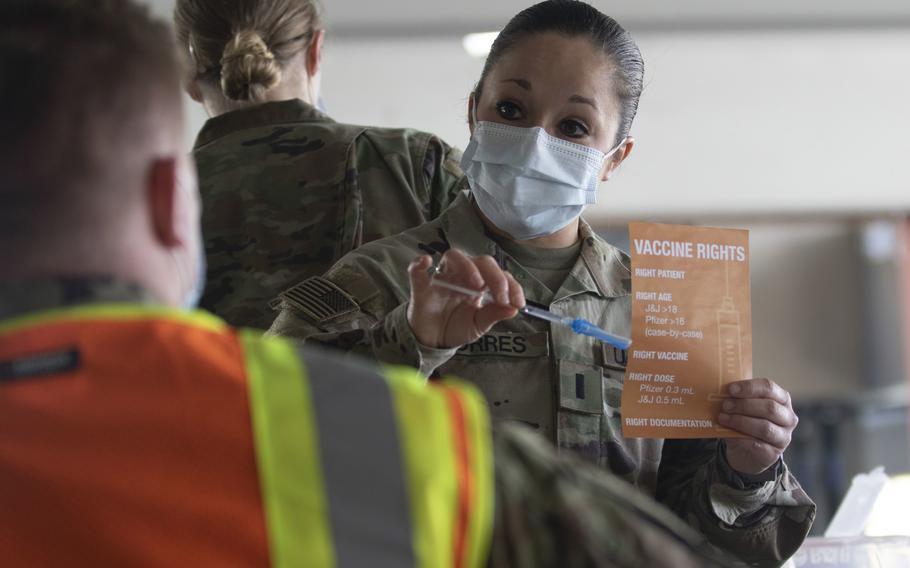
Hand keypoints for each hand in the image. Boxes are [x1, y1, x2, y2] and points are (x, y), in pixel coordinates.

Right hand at [406, 250, 524, 348]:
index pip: (499, 274)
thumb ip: (494, 315)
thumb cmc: (456, 327)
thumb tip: (514, 309)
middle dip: (495, 276)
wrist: (433, 341)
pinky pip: (417, 270)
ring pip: (454, 256)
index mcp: (480, 284)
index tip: (518, 303)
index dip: (511, 286)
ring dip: (468, 266)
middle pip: (481, 261)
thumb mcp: (479, 325)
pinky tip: (425, 262)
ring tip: (477, 284)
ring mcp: (442, 278)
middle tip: (501, 297)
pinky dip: (419, 263)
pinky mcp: (421, 286)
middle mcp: (462, 275)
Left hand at [717, 378, 797, 474]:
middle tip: (725, 405)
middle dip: (744, 405)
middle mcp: (788, 418)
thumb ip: (738, 398)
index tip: (731, 389)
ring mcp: (783, 437)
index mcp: (782, 399)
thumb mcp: (745, 407)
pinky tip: (728, 434)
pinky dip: (740, 438)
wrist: (747, 451)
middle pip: (769, 407)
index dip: (750, 387)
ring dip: (741, 421)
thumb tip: (719, 393)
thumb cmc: (747, 421)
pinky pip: (757, 445)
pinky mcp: (773, 454)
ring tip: (723, 418)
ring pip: (765, 427)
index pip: (769, 388)